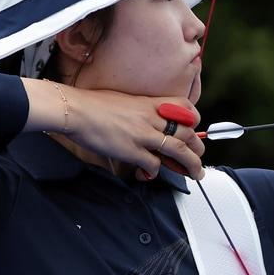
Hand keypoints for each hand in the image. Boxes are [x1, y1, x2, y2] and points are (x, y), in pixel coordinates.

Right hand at [58, 86, 206, 180]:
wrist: (75, 109)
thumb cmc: (94, 105)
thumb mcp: (126, 101)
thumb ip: (142, 111)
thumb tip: (150, 124)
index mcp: (150, 103)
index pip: (185, 106)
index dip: (194, 120)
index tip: (194, 130)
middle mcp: (151, 117)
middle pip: (187, 133)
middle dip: (198, 148)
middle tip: (198, 158)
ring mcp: (143, 134)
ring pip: (179, 150)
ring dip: (191, 164)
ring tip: (194, 173)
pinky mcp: (131, 150)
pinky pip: (153, 164)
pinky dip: (155, 172)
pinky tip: (149, 174)